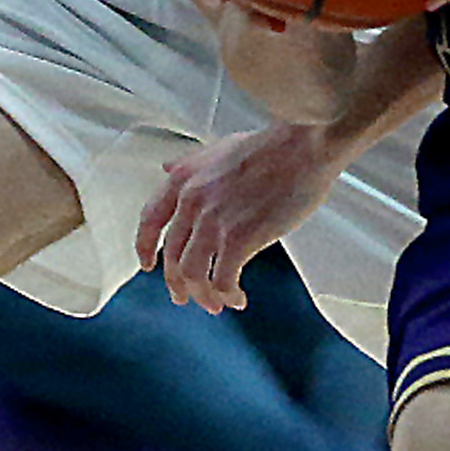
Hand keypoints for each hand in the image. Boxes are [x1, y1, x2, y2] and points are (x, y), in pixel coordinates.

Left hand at [139, 124, 340, 311]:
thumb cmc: (273, 147)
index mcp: (184, 179)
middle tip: (187, 297)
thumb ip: (191, 163)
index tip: (148, 263)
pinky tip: (237, 297)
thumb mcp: (220, 147)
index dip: (145, 247)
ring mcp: (213, 221)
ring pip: (192, 274)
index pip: (149, 220)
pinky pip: (222, 280)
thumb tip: (168, 167)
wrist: (305, 147)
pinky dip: (227, 294)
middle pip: (172, 256)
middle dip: (178, 284)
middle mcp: (191, 201)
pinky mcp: (238, 238)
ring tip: (217, 303)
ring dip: (203, 295)